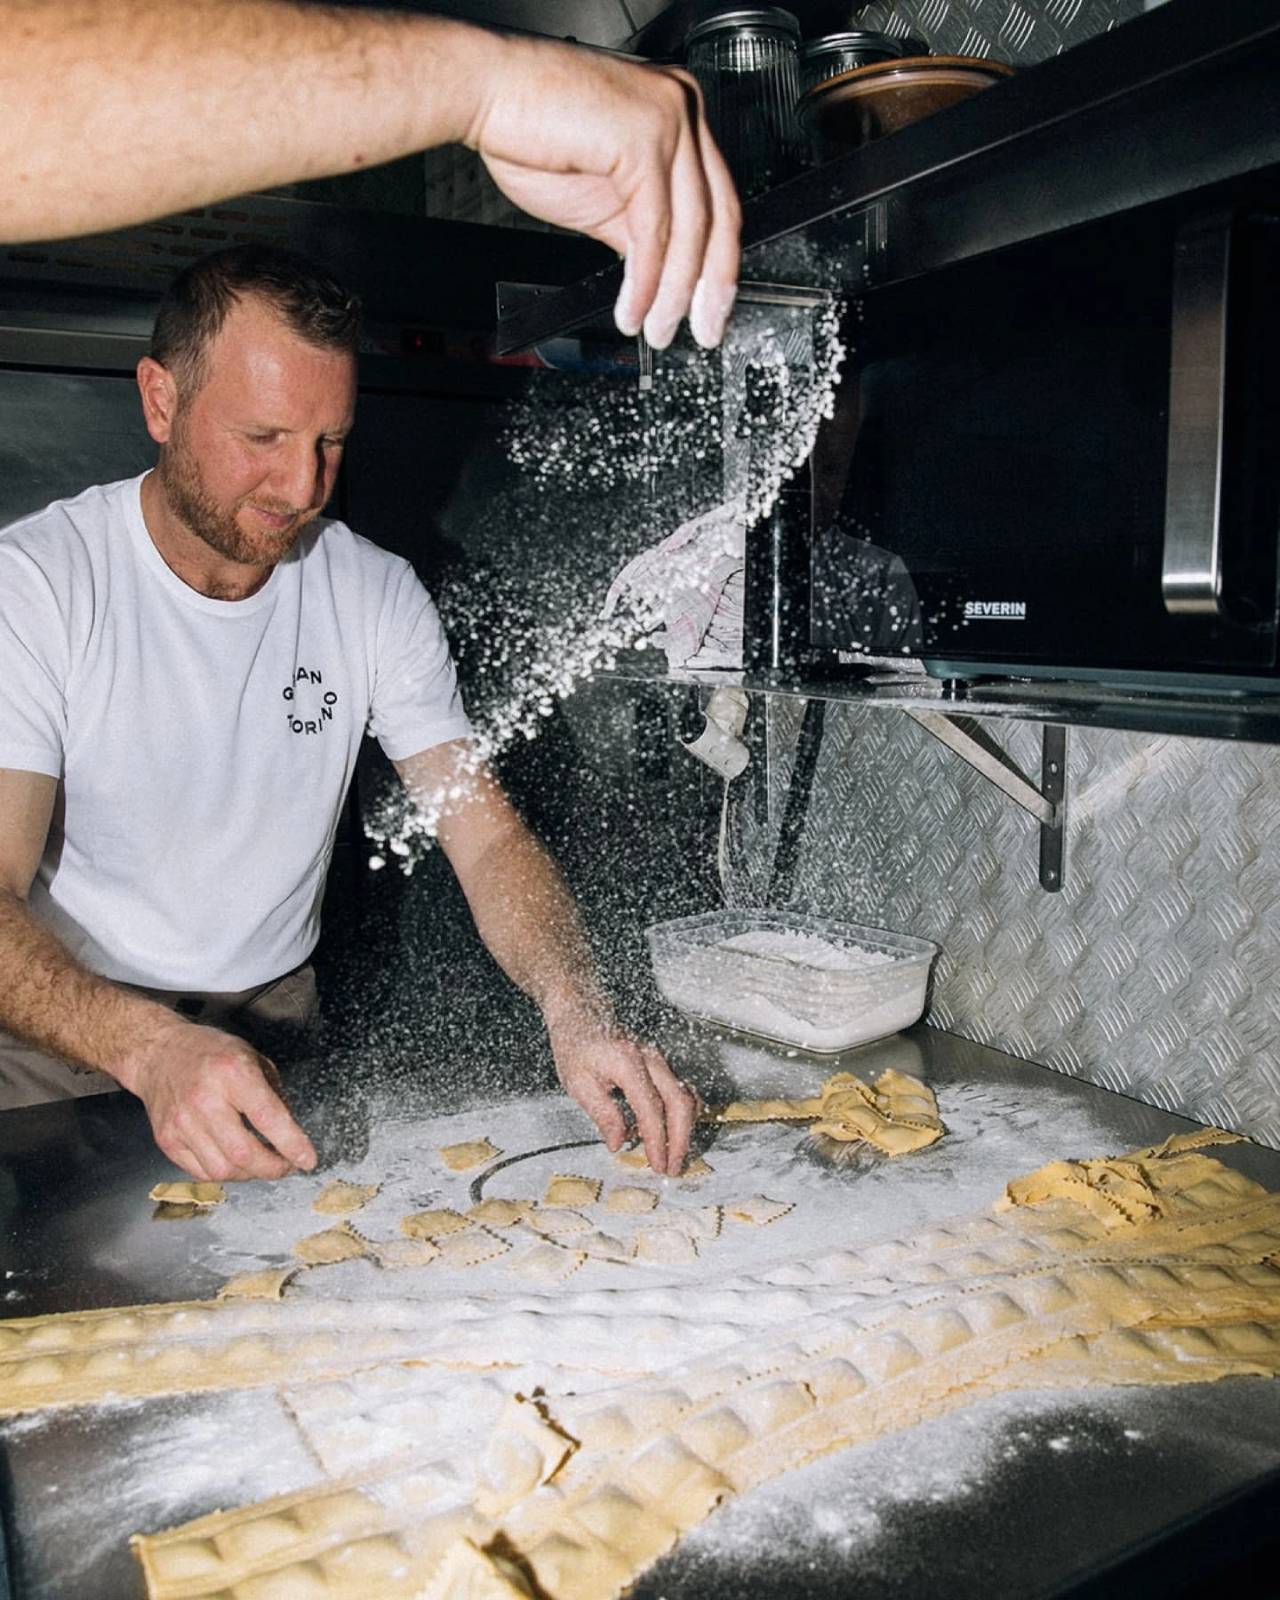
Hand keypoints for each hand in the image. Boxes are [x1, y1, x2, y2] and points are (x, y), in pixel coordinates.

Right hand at [122, 1017, 316, 1181]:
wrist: (159, 1053)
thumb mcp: (252, 1058)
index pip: (268, 1117)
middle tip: (287, 1166)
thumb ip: (273, 1095)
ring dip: (250, 1174)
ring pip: (223, 1170)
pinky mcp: (167, 1140)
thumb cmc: (211, 1053)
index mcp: (232, 1073)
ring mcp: (182, 1123)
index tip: (308, 1159)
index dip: (292, 1144)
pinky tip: (235, 1161)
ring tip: (261, 1164)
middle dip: (273, 1168)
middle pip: (244, 1153)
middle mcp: (205, 1100)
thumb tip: (290, 1134)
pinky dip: (225, 1173)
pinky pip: (202, 1171)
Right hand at [466, 36, 740, 349]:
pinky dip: (644, 280)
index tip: (710, 308)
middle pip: (719, 216)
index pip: (717, 202)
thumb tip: (664, 275)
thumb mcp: (602, 196)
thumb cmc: (529, 130)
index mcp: (679, 114)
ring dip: (673, 292)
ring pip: (689, 228)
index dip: (718, 265)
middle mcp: (682, 107)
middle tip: (704, 332)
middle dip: (711, 287)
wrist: (483, 93)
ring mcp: (668, 118)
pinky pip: (653, 229)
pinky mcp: (642, 138)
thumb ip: (640, 229)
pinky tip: (632, 308)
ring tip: (655, 328)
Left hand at [548, 1015, 700, 1176]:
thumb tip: (619, 1143)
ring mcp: (660, 1059)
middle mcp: (651, 1058)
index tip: (658, 1164)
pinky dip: (681, 1115)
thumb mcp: (578, 1082)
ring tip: (674, 1156)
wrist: (582, 1011)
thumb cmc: (575, 1043)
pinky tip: (669, 1133)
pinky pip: (682, 1091)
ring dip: (685, 1129)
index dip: (657, 1141)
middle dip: (680, 1140)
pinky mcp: (662, 1064)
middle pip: (680, 1103)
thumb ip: (603, 1113)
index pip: (651, 1109)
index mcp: (628, 1062)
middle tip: (672, 1167)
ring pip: (687, 1097)